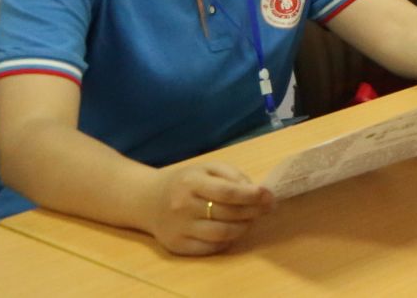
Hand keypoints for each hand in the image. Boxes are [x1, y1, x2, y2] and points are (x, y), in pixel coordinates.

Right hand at [143, 161, 273, 255]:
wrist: (147, 200)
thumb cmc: (184, 182)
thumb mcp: (206, 168)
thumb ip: (231, 175)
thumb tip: (255, 191)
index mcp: (191, 183)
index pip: (228, 192)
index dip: (252, 196)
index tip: (268, 196)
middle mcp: (183, 206)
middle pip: (228, 214)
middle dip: (253, 211)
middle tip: (266, 208)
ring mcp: (179, 228)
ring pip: (221, 234)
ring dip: (243, 227)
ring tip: (251, 219)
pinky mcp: (177, 246)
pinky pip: (210, 248)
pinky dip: (227, 241)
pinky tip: (233, 231)